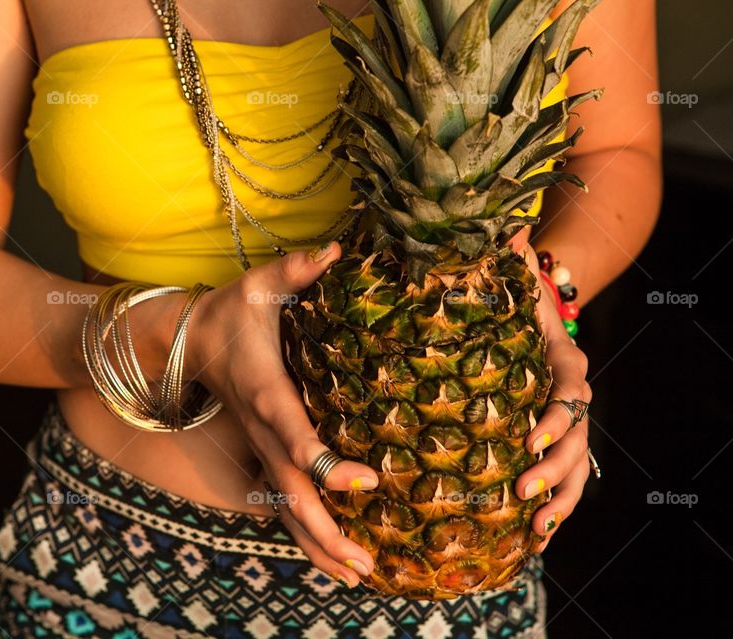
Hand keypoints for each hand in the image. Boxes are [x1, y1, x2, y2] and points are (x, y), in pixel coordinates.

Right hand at [186, 242, 378, 586]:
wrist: (185, 342)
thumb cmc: (231, 313)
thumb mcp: (258, 286)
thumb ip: (294, 272)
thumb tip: (332, 251)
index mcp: (265, 392)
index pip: (294, 434)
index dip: (325, 461)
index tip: (365, 481)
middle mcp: (263, 431)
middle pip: (292, 492)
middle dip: (326, 531)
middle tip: (366, 565)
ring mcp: (260, 450)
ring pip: (285, 509)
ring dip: (318, 546)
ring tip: (360, 578)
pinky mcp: (263, 457)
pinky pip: (284, 504)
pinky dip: (307, 536)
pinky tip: (337, 561)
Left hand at [516, 244, 593, 552]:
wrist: (533, 314)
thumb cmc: (514, 299)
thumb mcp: (511, 279)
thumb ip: (507, 258)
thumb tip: (502, 228)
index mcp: (562, 358)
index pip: (570, 389)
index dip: (555, 415)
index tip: (529, 438)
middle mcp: (572, 393)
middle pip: (577, 436)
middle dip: (553, 466)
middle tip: (522, 490)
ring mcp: (567, 422)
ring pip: (578, 465)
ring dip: (560, 498)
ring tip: (537, 528)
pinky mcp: (553, 442)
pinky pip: (564, 479)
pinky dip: (555, 508)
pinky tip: (535, 540)